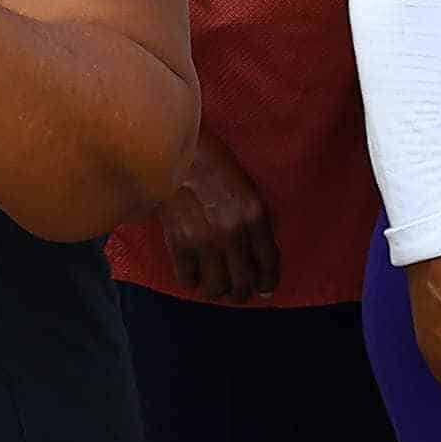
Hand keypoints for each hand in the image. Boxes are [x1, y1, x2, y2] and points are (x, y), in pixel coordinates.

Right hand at [158, 137, 281, 301]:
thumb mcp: (244, 184)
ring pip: (216, 286)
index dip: (268, 281)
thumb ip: (252, 216)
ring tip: (213, 288)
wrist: (171, 148)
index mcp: (254, 215)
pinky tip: (190, 276)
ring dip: (216, 291)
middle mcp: (233, 234)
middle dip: (242, 293)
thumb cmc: (210, 157)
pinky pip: (187, 278)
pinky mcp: (179, 243)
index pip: (269, 262)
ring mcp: (205, 241)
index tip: (264, 289)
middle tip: (237, 293)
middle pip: (243, 281)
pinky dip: (190, 281)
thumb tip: (254, 248)